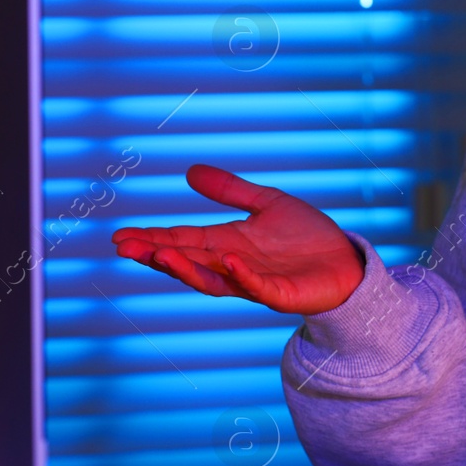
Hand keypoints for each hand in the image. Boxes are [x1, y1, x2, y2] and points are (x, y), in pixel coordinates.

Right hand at [111, 164, 365, 315]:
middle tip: (125, 248)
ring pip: (213, 280)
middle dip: (156, 255)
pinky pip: (259, 287)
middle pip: (188, 262)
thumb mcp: (267, 204)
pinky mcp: (282, 295)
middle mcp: (234, 266)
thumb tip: (190, 171)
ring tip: (161, 255)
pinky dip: (243, 276)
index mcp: (227, 244)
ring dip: (187, 269)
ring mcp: (255, 282)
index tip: (119, 237)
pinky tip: (230, 259)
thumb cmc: (307, 238)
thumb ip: (231, 191)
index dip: (152, 239)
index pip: (182, 241)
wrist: (346, 262)